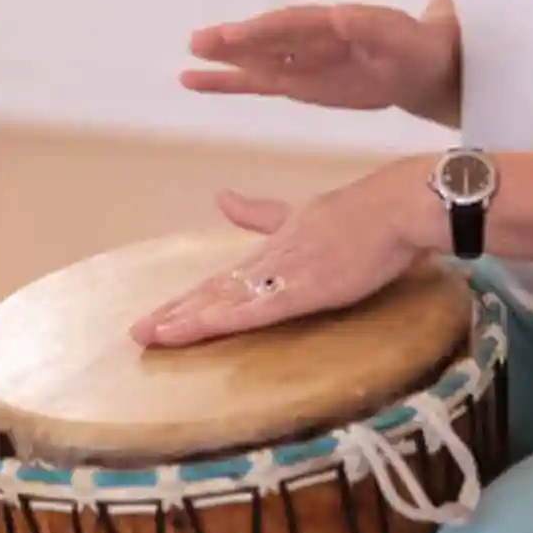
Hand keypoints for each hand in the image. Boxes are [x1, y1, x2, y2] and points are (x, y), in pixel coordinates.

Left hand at [131, 162, 442, 347]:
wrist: (395, 207)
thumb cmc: (362, 214)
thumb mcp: (304, 214)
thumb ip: (262, 213)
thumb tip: (221, 197)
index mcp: (272, 247)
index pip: (222, 279)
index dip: (188, 299)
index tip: (158, 316)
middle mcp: (269, 259)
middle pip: (214, 291)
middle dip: (176, 313)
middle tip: (137, 333)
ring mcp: (284, 272)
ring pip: (226, 300)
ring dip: (188, 319)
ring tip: (153, 335)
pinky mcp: (303, 287)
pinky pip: (255, 308)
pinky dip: (222, 318)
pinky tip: (197, 327)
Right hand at [182, 3, 454, 114]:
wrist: (425, 67)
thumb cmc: (416, 50)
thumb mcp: (403, 40)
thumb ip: (375, 28)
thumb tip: (339, 14)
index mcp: (334, 24)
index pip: (292, 25)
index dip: (263, 30)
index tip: (233, 35)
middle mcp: (312, 39)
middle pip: (267, 39)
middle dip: (234, 42)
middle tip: (198, 43)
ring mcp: (303, 60)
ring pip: (257, 61)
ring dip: (224, 64)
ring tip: (187, 71)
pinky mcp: (301, 81)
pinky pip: (261, 81)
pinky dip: (232, 81)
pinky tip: (200, 82)